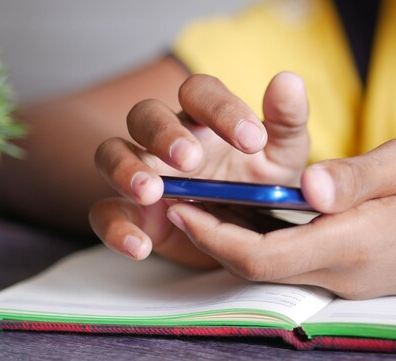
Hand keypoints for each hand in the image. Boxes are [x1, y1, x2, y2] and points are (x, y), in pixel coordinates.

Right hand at [89, 72, 308, 265]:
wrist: (247, 231)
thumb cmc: (260, 182)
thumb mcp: (283, 154)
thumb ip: (287, 120)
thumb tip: (289, 80)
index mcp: (204, 118)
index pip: (199, 92)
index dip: (220, 109)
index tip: (252, 141)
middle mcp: (166, 138)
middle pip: (145, 115)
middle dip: (163, 134)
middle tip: (190, 160)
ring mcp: (144, 173)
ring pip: (112, 153)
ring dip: (127, 169)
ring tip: (151, 192)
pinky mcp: (132, 213)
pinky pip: (106, 213)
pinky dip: (116, 228)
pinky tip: (139, 245)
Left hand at [163, 137, 395, 297]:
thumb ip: (358, 176)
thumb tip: (308, 184)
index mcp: (355, 243)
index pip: (265, 256)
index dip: (215, 236)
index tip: (183, 208)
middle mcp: (346, 273)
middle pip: (260, 267)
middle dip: (215, 238)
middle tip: (184, 201)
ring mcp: (352, 280)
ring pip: (277, 268)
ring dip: (238, 240)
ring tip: (211, 203)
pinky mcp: (358, 276)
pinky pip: (299, 265)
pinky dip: (268, 242)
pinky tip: (261, 214)